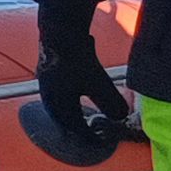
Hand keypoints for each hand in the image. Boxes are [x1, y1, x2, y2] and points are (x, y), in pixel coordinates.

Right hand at [29, 7, 133, 166]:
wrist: (60, 29)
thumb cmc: (76, 59)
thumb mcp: (97, 82)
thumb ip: (109, 102)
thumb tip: (121, 117)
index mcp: (57, 102)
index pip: (72, 126)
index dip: (87, 135)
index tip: (100, 142)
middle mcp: (48, 94)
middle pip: (63, 117)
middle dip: (77, 126)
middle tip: (90, 133)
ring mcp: (48, 80)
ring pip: (61, 103)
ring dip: (73, 111)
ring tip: (84, 116)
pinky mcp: (52, 68)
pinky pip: (62, 90)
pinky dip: (72, 96)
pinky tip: (79, 91)